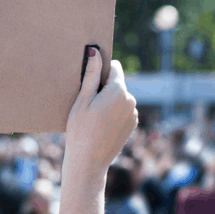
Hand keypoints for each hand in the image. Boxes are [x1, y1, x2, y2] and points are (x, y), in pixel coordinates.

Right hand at [64, 50, 137, 176]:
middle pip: (117, 83)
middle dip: (104, 88)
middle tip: (88, 105)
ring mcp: (133, 113)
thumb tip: (95, 52)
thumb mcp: (82, 100)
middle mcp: (131, 100)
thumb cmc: (80, 130)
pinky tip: (101, 125)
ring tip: (94, 117)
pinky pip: (123, 110)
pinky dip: (113, 113)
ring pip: (120, 98)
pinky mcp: (132, 125)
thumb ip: (90, 75)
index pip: (114, 67)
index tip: (90, 81)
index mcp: (119, 91)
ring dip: (109, 101)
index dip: (101, 71)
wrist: (89, 161)